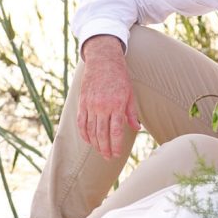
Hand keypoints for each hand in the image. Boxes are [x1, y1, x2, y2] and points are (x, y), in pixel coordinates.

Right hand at [76, 36, 141, 159]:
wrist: (103, 60)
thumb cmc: (119, 77)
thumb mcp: (130, 94)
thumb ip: (131, 113)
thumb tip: (136, 128)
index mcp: (116, 105)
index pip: (115, 132)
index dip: (116, 146)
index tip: (117, 154)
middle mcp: (102, 107)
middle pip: (102, 134)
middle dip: (105, 149)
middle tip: (109, 157)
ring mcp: (90, 105)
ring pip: (90, 131)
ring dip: (95, 144)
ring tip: (100, 151)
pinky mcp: (82, 102)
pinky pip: (81, 122)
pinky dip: (84, 134)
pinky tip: (88, 141)